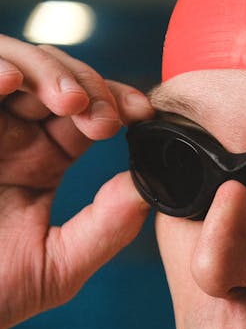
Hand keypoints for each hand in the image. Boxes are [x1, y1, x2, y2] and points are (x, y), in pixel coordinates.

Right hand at [0, 36, 153, 328]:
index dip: (118, 101)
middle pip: (56, 76)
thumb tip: (148, 187)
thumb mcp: (58, 266)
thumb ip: (107, 229)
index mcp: (41, 158)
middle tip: (105, 118)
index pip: (89, 110)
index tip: (144, 113)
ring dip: (48, 71)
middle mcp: (8, 134)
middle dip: (89, 85)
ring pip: (12, 62)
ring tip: (69, 101)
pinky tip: (10, 83)